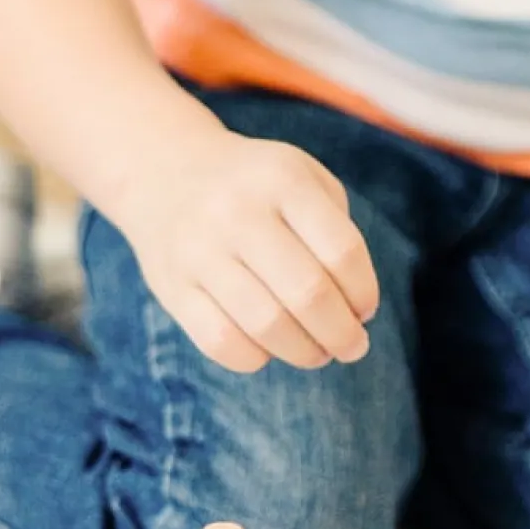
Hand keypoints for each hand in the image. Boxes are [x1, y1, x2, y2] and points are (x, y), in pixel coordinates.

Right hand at [114, 127, 378, 372]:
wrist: (163, 170)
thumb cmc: (256, 184)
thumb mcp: (304, 177)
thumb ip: (337, 229)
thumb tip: (355, 307)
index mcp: (284, 181)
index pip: (342, 252)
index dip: (363, 292)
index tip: (365, 311)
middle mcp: (239, 213)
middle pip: (308, 294)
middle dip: (342, 334)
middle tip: (353, 347)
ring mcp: (199, 251)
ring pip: (266, 325)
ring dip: (305, 352)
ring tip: (318, 354)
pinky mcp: (171, 286)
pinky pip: (220, 342)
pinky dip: (255, 358)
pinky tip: (268, 350)